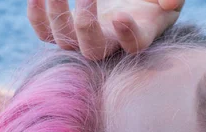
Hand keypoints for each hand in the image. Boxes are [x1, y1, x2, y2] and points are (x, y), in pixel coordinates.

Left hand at [27, 0, 184, 59]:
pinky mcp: (64, 29)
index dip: (128, 36)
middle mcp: (110, 43)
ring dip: (57, 14)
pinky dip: (37, 16)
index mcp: (138, 34)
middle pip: (93, 51)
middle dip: (87, 26)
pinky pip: (45, 33)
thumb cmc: (150, 0)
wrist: (128, 2)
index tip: (122, 16)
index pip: (134, 46)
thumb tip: (168, 3)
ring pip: (64, 41)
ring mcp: (84, 39)